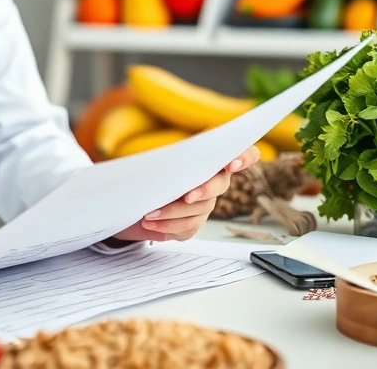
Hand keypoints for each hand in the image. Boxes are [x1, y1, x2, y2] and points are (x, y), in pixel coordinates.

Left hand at [114, 146, 260, 242]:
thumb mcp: (154, 152)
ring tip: (149, 213)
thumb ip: (169, 150)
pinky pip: (187, 227)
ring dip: (173, 212)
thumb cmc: (146, 166)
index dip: (244, 158)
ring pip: (199, 210)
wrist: (132, 193)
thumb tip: (169, 154)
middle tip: (187, 197)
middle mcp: (213, 181)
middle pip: (220, 185)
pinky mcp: (193, 222)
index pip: (244, 154)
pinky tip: (150, 222)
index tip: (230, 164)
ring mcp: (205, 203)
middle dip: (204, 190)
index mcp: (210, 156)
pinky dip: (166, 225)